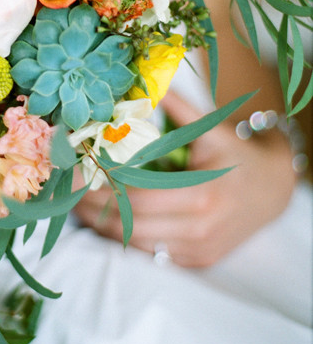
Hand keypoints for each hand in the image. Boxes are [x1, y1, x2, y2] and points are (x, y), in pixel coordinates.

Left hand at [72, 91, 296, 266]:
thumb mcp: (210, 128)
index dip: (102, 188)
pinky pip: (152, 254)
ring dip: (104, 226)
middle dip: (94, 210)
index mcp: (202, 192)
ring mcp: (200, 249)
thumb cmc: (236, 153)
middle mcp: (201, 227)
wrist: (274, 190)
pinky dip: (127, 237)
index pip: (137, 197)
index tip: (77, 175)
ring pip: (137, 244)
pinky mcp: (199, 261)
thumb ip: (176, 106)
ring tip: (81, 205)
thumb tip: (142, 81)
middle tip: (68, 192)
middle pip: (131, 224)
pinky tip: (109, 219)